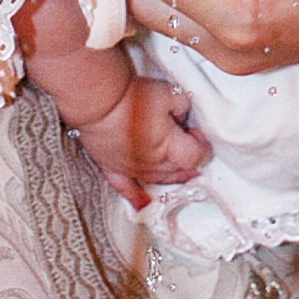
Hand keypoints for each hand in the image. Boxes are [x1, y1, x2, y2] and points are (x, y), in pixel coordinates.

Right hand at [66, 70, 206, 210]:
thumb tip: (183, 115)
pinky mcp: (112, 167)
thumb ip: (182, 106)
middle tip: (186, 142)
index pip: (197, 157)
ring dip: (170, 176)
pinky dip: (136, 197)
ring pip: (157, 180)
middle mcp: (153, 164)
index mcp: (170, 148)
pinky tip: (143, 205)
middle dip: (187, 158)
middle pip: (179, 170)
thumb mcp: (169, 93)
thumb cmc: (132, 97)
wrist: (96, 101)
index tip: (196, 133)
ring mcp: (132, 169)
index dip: (202, 146)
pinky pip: (126, 188)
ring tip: (177, 170)